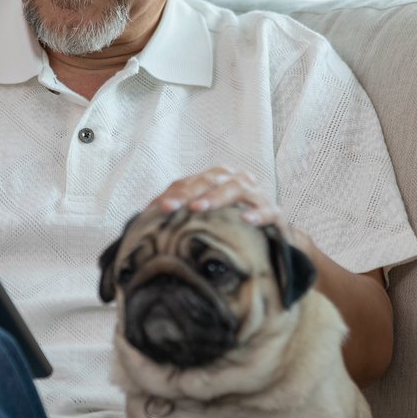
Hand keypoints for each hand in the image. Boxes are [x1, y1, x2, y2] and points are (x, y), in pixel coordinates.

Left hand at [151, 167, 282, 228]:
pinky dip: (257, 214)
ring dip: (217, 197)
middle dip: (188, 192)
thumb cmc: (233, 225)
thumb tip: (142, 219)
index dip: (173, 192)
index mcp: (218, 179)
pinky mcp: (274, 212)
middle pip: (210, 180)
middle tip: (170, 207)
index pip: (191, 181)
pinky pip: (267, 211)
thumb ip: (181, 213)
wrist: (273, 238)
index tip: (155, 207)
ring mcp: (257, 194)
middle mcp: (237, 180)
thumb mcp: (208, 217)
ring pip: (236, 188)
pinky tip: (246, 220)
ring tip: (199, 208)